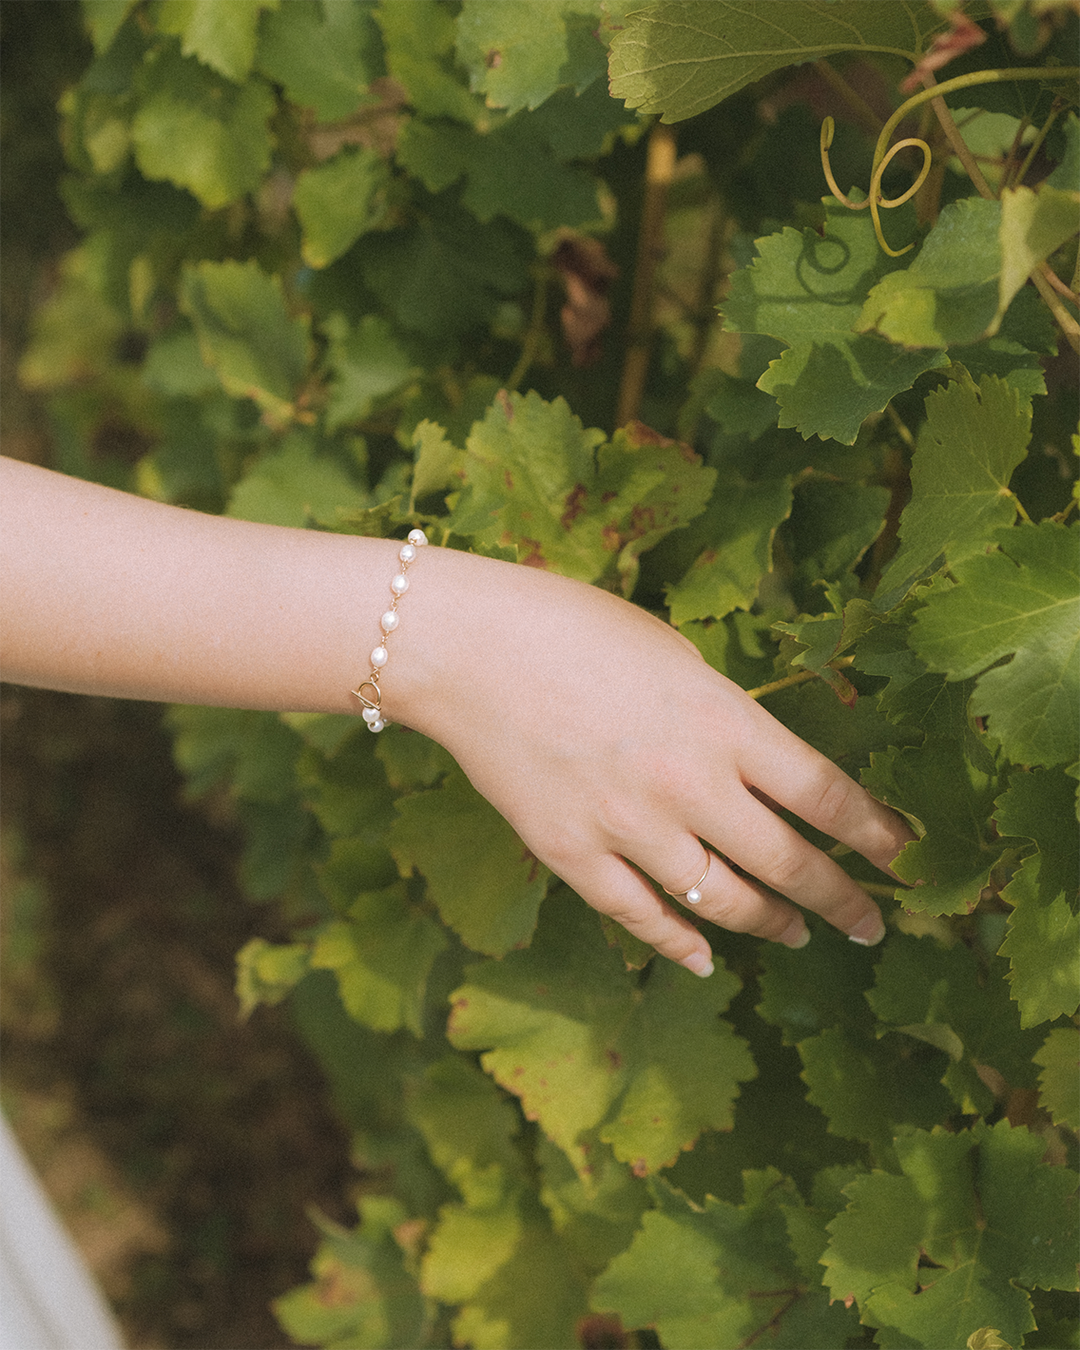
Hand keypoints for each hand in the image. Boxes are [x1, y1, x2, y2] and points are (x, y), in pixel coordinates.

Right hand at [395, 551, 914, 975]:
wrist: (465, 647)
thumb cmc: (570, 627)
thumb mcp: (673, 655)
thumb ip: (722, 717)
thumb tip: (756, 768)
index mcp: (722, 719)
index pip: (825, 794)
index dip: (875, 833)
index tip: (903, 856)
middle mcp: (688, 783)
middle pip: (788, 861)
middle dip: (841, 898)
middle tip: (871, 923)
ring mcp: (628, 827)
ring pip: (723, 901)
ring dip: (771, 922)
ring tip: (798, 933)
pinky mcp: (572, 855)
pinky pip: (640, 916)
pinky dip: (681, 942)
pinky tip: (706, 958)